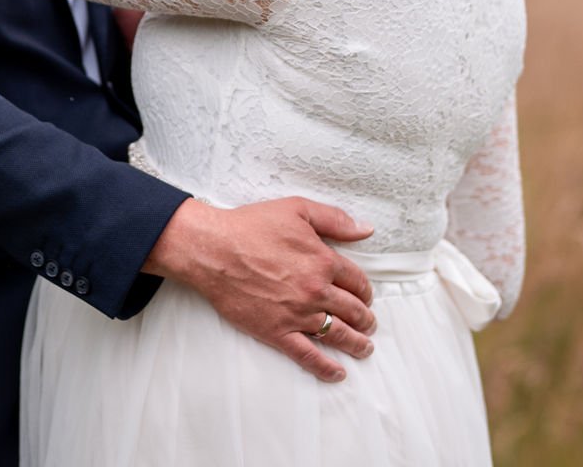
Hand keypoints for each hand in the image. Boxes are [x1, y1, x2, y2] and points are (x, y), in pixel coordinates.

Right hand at [144, 197, 376, 382]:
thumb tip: (366, 230)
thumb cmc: (251, 226)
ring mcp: (297, 314)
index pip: (357, 282)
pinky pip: (308, 355)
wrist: (213, 250)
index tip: (365, 296)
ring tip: (364, 347)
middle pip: (353, 311)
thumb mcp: (297, 209)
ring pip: (337, 334)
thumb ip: (335, 220)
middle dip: (365, 319)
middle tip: (368, 323)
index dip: (365, 290)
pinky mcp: (277, 331)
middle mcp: (316, 290)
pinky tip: (338, 373)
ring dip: (356, 343)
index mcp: (323, 261)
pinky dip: (326, 367)